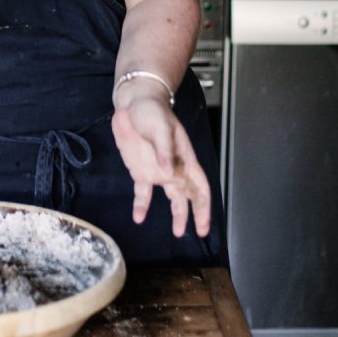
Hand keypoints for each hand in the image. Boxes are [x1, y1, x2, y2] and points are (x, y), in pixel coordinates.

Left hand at [111, 92, 210, 238]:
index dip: (204, 204)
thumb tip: (168, 173)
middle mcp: (173, 167)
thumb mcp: (160, 127)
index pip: (199, 184)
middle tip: (199, 232)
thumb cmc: (152, 111)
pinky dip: (142, 205)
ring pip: (171, 197)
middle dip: (195, 214)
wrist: (132, 104)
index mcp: (184, 157)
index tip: (205, 222)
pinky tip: (139, 217)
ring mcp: (157, 171)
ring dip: (175, 214)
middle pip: (188, 195)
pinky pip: (143, 192)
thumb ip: (164, 150)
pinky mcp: (141, 171)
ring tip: (177, 232)